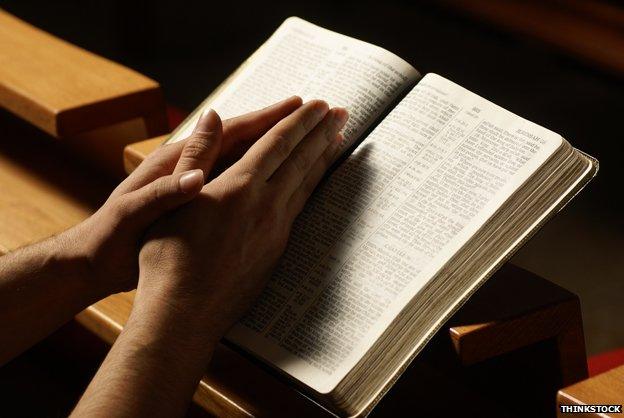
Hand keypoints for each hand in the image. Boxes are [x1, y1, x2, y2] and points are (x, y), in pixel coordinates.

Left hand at [64, 96, 303, 296]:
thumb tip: (197, 174)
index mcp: (180, 162)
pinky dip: (267, 177)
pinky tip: (284, 179)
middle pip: (248, 141)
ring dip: (280, 150)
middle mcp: (195, 167)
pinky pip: (243, 184)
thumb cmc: (114, 235)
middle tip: (318, 114)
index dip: (266, 120)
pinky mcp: (204, 203)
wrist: (98, 257)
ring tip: (311, 140)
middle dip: (283, 127)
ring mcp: (201, 184)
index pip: (231, 134)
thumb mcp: (136, 211)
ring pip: (250, 162)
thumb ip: (165, 191)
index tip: (300, 107)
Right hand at [136, 100, 348, 338]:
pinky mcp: (276, 252)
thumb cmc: (167, 257)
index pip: (277, 143)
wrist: (184, 314)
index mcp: (238, 187)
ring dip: (323, 159)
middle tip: (343, 113)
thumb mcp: (171, 198)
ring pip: (306, 185)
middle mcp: (264, 206)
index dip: (299, 121)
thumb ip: (196, 154)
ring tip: (339, 141)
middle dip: (322, 133)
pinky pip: (301, 209)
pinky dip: (312, 188)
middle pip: (300, 160)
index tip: (319, 105)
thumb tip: (212, 114)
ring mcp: (275, 231)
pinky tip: (315, 184)